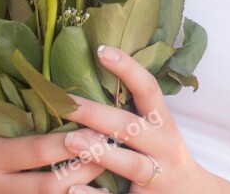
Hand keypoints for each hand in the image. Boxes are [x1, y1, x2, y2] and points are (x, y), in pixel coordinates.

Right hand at [0, 113, 104, 192]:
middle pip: (47, 187)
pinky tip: (84, 190)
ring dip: (79, 191)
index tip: (98, 132)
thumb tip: (73, 108)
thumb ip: (28, 120)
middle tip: (110, 153)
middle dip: (83, 172)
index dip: (69, 145)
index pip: (37, 151)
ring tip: (107, 175)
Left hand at [60, 45, 216, 192]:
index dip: (127, 67)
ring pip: (130, 163)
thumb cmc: (164, 154)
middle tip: (65, 102)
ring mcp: (157, 175)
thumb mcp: (157, 127)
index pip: (147, 88)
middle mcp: (162, 146)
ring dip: (99, 151)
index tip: (101, 50)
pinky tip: (73, 190)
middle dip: (96, 113)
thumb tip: (93, 74)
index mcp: (163, 121)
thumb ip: (132, 108)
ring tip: (70, 140)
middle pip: (130, 126)